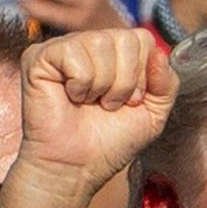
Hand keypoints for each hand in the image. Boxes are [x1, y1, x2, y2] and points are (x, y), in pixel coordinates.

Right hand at [18, 27, 177, 206]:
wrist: (76, 168)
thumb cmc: (109, 144)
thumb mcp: (153, 116)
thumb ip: (167, 84)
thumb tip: (160, 51)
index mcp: (115, 55)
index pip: (143, 39)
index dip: (143, 75)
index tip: (131, 102)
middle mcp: (89, 45)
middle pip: (126, 38)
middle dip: (125, 81)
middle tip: (109, 105)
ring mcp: (63, 47)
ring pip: (101, 43)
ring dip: (103, 85)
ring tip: (91, 103)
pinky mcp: (39, 56)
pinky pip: (75, 54)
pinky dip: (81, 84)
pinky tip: (71, 98)